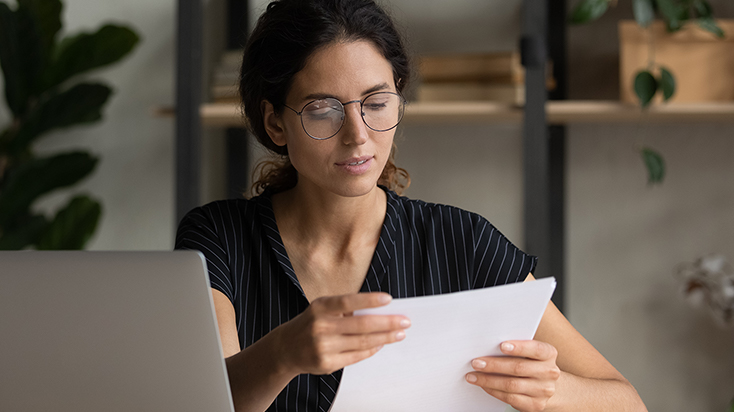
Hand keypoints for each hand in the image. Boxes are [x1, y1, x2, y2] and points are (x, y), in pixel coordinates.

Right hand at [272, 292, 409, 375]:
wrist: (286, 348)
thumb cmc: (311, 323)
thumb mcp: (322, 309)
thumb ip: (345, 309)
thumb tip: (379, 311)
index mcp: (320, 308)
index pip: (348, 302)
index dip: (369, 300)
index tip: (389, 299)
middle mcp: (321, 326)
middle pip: (361, 324)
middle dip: (387, 323)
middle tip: (405, 321)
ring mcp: (323, 346)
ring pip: (362, 342)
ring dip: (385, 337)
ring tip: (399, 333)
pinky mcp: (327, 363)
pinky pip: (356, 356)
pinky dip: (372, 349)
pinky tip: (381, 344)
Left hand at [465, 340, 560, 411]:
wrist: (546, 385)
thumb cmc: (531, 363)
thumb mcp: (530, 352)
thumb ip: (515, 347)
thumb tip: (487, 345)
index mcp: (549, 354)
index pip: (536, 349)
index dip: (519, 347)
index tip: (501, 345)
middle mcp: (549, 372)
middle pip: (518, 368)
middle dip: (494, 365)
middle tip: (476, 362)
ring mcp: (544, 390)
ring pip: (512, 385)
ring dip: (489, 380)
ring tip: (473, 376)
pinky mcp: (535, 405)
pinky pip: (510, 398)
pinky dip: (494, 391)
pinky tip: (483, 385)